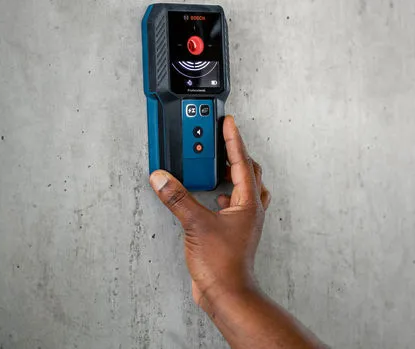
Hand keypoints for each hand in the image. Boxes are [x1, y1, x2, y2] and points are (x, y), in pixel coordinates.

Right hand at [149, 115, 270, 308]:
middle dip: (236, 154)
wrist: (227, 293)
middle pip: (249, 172)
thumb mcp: (196, 225)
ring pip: (245, 188)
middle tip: (223, 138)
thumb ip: (178, 199)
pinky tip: (214, 196)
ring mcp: (245, 221)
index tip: (228, 122)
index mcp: (248, 201)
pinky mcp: (235, 232)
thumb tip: (163, 178)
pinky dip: (226, 194)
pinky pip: (235, 204)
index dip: (234, 139)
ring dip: (233, 174)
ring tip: (218, 163)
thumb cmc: (222, 264)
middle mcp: (251, 209)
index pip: (242, 161)